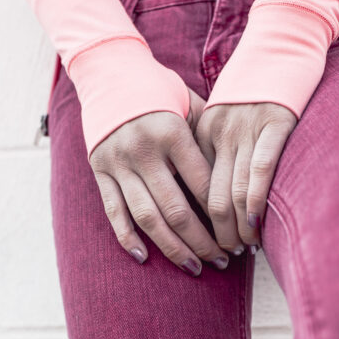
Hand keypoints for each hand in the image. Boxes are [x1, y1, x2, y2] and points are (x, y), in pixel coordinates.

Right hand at [88, 87, 229, 276]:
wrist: (107, 70)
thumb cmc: (157, 87)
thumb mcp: (187, 101)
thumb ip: (207, 135)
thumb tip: (236, 175)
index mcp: (171, 133)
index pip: (202, 185)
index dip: (223, 215)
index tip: (239, 235)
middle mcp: (143, 150)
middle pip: (178, 210)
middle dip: (204, 241)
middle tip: (223, 261)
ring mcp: (118, 163)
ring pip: (148, 217)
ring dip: (173, 248)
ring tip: (194, 267)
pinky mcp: (99, 171)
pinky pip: (114, 211)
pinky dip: (127, 237)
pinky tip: (144, 257)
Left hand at [194, 102, 296, 253]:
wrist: (280, 45)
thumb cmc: (254, 87)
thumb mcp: (223, 116)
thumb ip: (215, 149)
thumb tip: (214, 198)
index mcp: (202, 132)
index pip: (196, 188)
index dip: (200, 221)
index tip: (206, 244)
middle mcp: (220, 132)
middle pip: (210, 196)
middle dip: (216, 233)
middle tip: (224, 256)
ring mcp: (247, 129)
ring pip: (234, 190)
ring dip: (237, 227)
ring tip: (243, 249)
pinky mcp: (276, 124)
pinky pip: (260, 170)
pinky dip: (256, 203)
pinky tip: (257, 226)